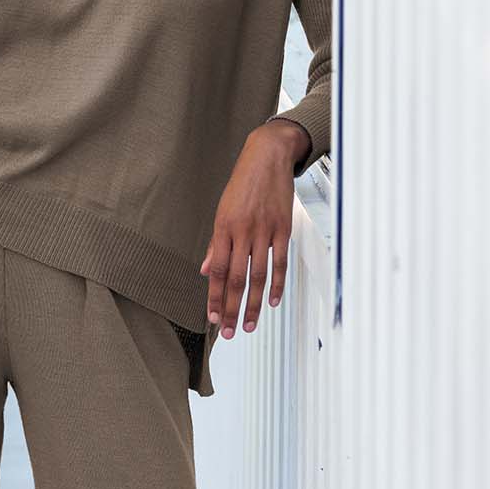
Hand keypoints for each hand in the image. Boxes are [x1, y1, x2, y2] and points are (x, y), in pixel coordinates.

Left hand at [199, 120, 308, 338]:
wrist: (267, 156)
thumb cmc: (243, 183)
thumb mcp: (222, 210)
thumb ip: (215, 243)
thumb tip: (206, 270)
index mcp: (223, 228)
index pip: (217, 271)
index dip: (215, 297)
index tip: (214, 318)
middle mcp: (242, 231)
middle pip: (236, 279)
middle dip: (232, 309)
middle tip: (230, 331)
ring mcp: (264, 231)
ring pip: (257, 275)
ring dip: (253, 303)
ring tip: (250, 324)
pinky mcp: (283, 228)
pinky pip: (279, 261)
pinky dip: (277, 284)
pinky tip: (272, 301)